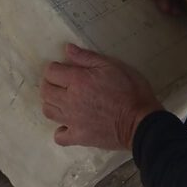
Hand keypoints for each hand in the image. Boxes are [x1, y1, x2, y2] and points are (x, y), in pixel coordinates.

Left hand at [40, 44, 161, 150]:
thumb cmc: (131, 90)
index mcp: (78, 81)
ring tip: (64, 100)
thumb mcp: (113, 66)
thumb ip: (87, 57)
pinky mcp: (78, 137)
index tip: (64, 68)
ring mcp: (72, 121)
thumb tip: (67, 49)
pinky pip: (59, 136)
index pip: (51, 72)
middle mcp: (69, 100)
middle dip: (50, 84)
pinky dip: (60, 129)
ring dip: (52, 103)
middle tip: (62, 83)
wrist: (141, 122)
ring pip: (48, 111)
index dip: (55, 67)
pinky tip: (69, 124)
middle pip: (45, 91)